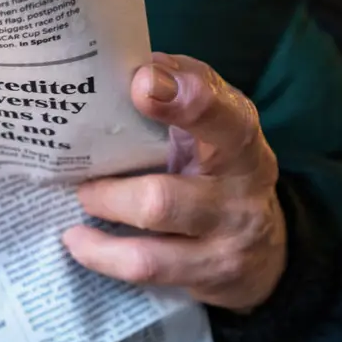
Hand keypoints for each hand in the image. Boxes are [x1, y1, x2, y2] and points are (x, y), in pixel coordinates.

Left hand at [63, 53, 285, 311]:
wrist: (264, 248)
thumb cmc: (218, 167)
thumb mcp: (214, 124)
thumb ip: (182, 88)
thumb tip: (134, 65)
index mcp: (238, 136)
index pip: (222, 116)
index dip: (183, 100)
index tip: (141, 83)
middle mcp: (239, 188)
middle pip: (166, 197)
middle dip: (111, 192)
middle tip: (82, 180)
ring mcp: (225, 240)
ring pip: (151, 242)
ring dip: (103, 222)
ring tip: (77, 211)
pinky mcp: (209, 275)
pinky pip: (146, 268)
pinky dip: (103, 256)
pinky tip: (78, 241)